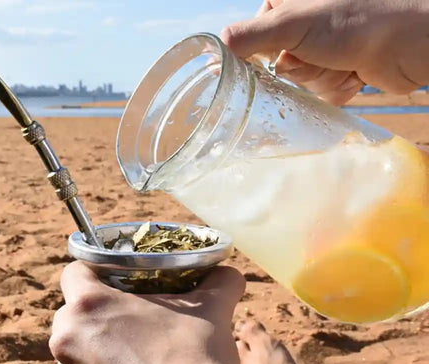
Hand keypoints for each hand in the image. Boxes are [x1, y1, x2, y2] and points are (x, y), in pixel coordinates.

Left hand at [49, 261, 244, 363]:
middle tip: (128, 318)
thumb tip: (228, 272)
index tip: (114, 280)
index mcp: (89, 305)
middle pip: (72, 313)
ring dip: (96, 347)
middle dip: (96, 314)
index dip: (94, 272)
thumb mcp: (212, 312)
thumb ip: (218, 282)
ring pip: (74, 348)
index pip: (74, 272)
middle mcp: (66, 338)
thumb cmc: (197, 362)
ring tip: (131, 353)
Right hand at [221, 0, 428, 104]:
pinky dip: (338, 86)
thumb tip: (219, 44)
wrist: (408, 42)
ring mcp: (323, 48)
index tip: (284, 52)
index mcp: (288, 4)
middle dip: (302, 68)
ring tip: (344, 61)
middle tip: (323, 53)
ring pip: (300, 82)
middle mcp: (304, 25)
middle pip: (278, 66)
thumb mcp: (292, 24)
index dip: (268, 52)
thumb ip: (251, 35)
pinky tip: (354, 73)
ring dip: (322, 78)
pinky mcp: (340, 68)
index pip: (255, 38)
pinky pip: (322, 92)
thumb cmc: (355, 21)